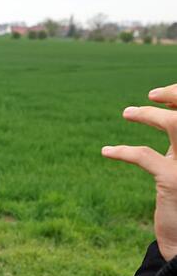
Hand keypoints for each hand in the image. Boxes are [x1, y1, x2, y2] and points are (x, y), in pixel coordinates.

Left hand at [102, 84, 176, 259]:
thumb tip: (165, 112)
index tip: (163, 95)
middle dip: (176, 94)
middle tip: (151, 94)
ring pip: (176, 124)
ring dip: (149, 115)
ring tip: (127, 113)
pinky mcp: (173, 181)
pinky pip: (144, 156)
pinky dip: (122, 151)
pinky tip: (106, 152)